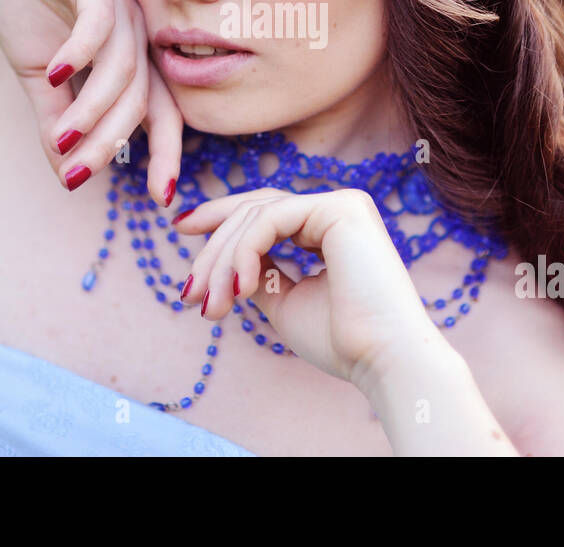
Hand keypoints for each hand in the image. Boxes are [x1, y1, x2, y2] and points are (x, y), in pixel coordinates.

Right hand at [0, 0, 180, 203]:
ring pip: (122, 67)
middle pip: (140, 99)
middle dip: (115, 141)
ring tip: (65, 135)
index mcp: (129, 56)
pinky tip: (55, 73)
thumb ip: (55, 119)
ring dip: (93, 107)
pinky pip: (99, 20)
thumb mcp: (36, 74)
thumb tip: (68, 174)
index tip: (165, 198)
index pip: (158, 112)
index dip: (167, 153)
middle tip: (85, 171)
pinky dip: (80, 51)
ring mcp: (119, 1)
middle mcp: (135, 32)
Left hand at [174, 187, 437, 385]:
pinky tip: (239, 288)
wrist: (383, 359)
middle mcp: (336, 208)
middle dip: (213, 250)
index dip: (219, 217)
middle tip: (189, 292)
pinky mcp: (341, 208)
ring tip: (211, 304)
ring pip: (256, 214)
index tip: (180, 229)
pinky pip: (271, 219)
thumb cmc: (341, 341)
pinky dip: (245, 252)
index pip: (263, 211)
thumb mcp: (284, 301)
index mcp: (327, 228)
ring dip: (223, 260)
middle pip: (253, 210)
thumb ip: (257, 273)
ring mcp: (341, 203)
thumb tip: (224, 259)